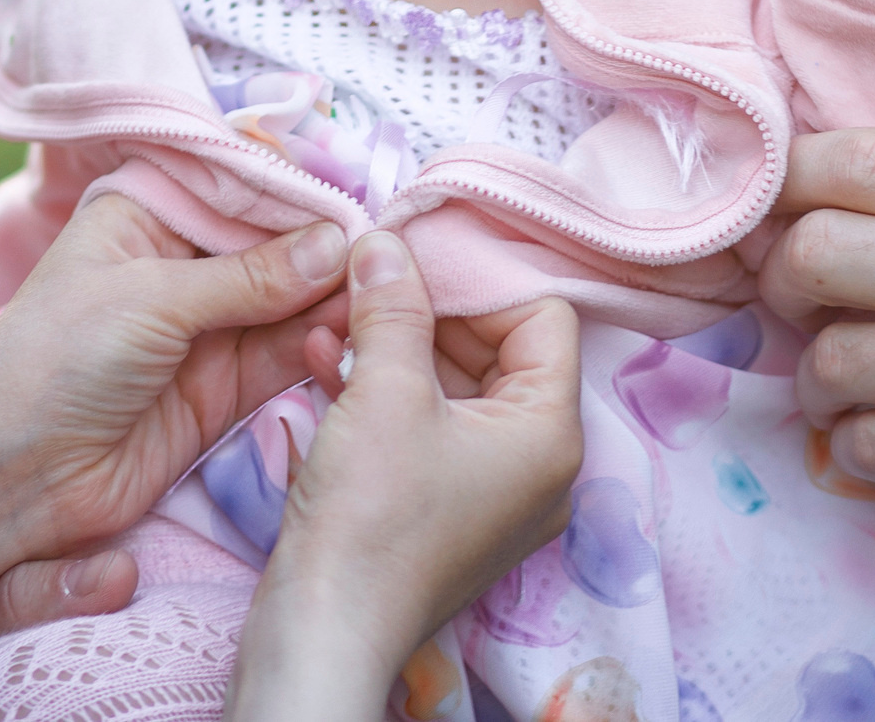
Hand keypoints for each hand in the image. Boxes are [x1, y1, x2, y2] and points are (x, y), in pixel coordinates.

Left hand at [0, 196, 350, 692]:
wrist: (8, 481)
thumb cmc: (54, 363)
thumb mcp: (152, 299)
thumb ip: (250, 276)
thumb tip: (338, 241)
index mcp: (144, 215)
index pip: (234, 186)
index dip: (294, 189)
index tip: (358, 190)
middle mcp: (178, 264)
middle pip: (270, 242)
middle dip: (323, 244)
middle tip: (383, 247)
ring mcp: (202, 328)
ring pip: (286, 299)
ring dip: (329, 295)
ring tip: (379, 288)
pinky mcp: (221, 389)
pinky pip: (282, 354)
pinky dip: (318, 342)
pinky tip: (352, 328)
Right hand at [226, 231, 582, 721]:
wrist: (324, 630)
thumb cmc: (371, 518)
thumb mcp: (384, 391)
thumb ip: (393, 307)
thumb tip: (387, 243)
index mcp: (551, 432)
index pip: (542, 316)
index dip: (479, 281)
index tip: (417, 256)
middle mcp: (537, 463)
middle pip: (498, 349)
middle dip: (427, 310)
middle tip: (368, 277)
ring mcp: (492, 491)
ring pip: (453, 387)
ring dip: (394, 346)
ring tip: (335, 313)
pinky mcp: (443, 508)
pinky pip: (426, 427)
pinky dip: (382, 391)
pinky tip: (323, 358)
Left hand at [758, 12, 874, 688]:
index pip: (855, 160)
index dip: (791, 182)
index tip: (790, 210)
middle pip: (817, 251)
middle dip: (785, 279)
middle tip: (804, 298)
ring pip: (829, 357)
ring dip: (820, 376)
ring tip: (849, 378)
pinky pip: (860, 442)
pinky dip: (857, 444)